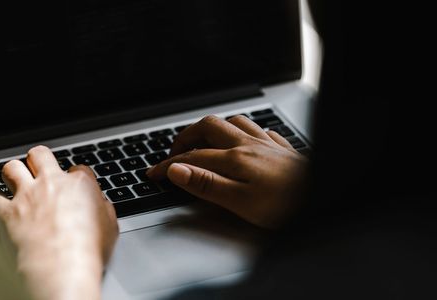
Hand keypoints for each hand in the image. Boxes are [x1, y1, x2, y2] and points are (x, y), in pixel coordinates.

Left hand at [0, 146, 117, 299]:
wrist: (61, 266)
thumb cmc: (88, 249)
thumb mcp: (110, 227)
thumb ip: (104, 210)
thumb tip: (101, 207)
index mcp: (79, 184)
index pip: (78, 168)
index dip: (75, 178)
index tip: (74, 188)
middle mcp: (51, 184)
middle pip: (40, 154)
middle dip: (38, 160)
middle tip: (39, 169)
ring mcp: (27, 196)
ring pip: (12, 168)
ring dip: (13, 173)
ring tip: (15, 181)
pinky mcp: (8, 213)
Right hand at [147, 115, 307, 228]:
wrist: (325, 199)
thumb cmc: (287, 206)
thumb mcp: (240, 202)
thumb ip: (206, 184)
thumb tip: (177, 171)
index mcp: (235, 159)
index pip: (192, 158)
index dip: (169, 165)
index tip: (153, 173)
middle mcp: (249, 145)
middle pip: (209, 127)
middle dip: (186, 136)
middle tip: (173, 152)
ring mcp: (267, 144)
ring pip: (234, 123)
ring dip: (213, 129)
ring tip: (203, 141)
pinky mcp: (282, 150)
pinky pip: (259, 130)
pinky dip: (243, 131)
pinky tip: (245, 139)